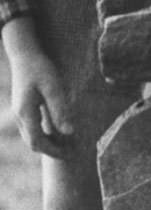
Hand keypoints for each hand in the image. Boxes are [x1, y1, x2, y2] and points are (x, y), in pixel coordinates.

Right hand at [8, 43, 71, 157]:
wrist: (25, 54)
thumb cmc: (41, 68)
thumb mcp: (54, 88)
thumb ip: (60, 110)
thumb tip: (68, 133)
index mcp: (25, 113)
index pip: (37, 142)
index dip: (54, 152)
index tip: (71, 154)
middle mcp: (18, 115)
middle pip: (33, 143)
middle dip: (52, 150)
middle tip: (73, 152)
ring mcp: (18, 112)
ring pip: (31, 136)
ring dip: (49, 143)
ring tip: (70, 144)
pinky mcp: (21, 108)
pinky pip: (31, 128)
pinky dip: (44, 134)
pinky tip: (60, 132)